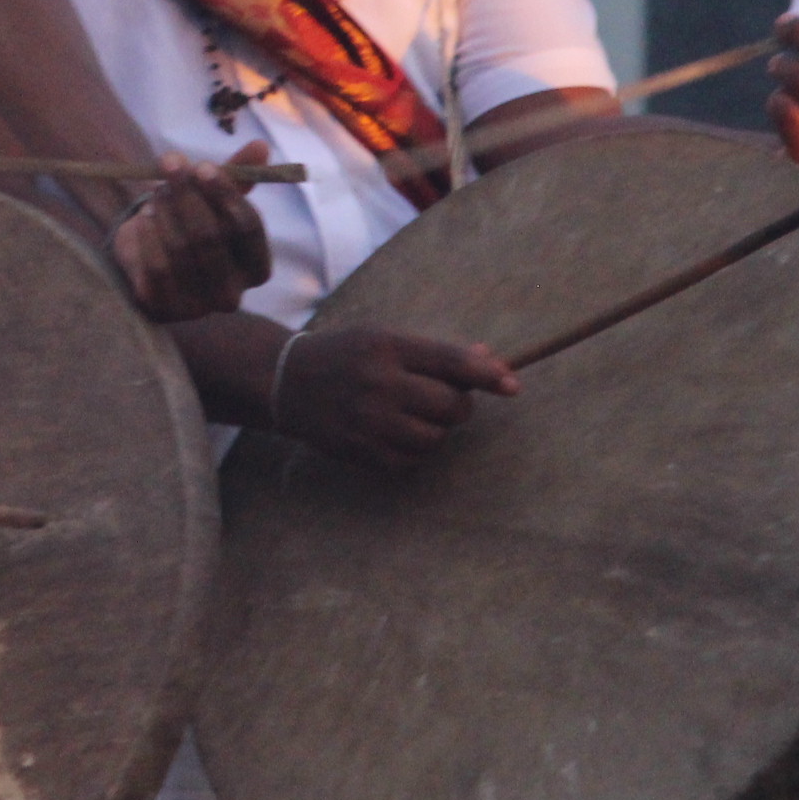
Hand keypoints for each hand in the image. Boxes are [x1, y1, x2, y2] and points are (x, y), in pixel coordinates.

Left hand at [110, 143, 272, 321]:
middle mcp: (233, 294)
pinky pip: (156, 266)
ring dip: (165, 210)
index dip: (225, 194)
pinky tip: (143, 218)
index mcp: (256, 267)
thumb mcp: (214, 198)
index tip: (201, 166)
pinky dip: (148, 236)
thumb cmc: (191, 224)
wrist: (147, 259)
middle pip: (211, 236)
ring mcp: (199, 307)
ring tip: (157, 191)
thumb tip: (260, 146)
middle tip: (170, 165)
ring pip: (181, 248)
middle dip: (187, 195)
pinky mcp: (164, 309)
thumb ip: (238, 174)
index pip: (248, 228)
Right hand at [268, 319, 518, 473]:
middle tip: (441, 400)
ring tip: (414, 417)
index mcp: (387, 345)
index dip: (488, 375)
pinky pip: (411, 461)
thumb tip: (491, 363)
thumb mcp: (384, 338)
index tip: (513, 385)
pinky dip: (414, 451)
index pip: (451, 362)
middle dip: (457, 405)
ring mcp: (367, 419)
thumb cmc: (347, 354)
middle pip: (451, 405)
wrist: (285, 380)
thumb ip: (436, 352)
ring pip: (435, 438)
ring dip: (436, 430)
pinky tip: (396, 434)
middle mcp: (378, 382)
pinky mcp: (359, 450)